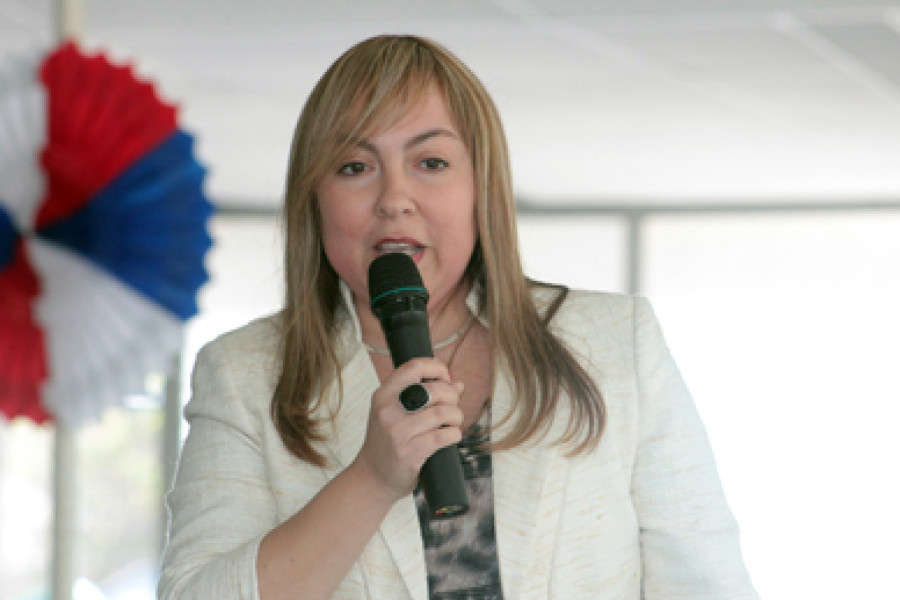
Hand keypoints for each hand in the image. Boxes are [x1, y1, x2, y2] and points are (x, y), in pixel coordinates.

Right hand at [352, 357, 464, 500]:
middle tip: (453, 404)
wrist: (372, 478)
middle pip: (433, 390)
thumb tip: (456, 383)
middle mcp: (388, 411)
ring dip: (456, 416)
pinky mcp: (410, 453)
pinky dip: (454, 434)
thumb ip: (421, 395)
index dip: (436, 367)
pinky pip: (444, 436)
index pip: (413, 367)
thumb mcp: (394, 413)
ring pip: (443, 413)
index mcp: (383, 396)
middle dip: (452, 395)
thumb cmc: (387, 442)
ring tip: (454, 422)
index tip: (445, 377)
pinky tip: (451, 436)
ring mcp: (398, 433)